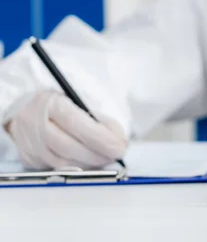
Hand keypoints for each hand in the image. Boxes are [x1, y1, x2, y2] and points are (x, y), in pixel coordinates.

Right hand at [4, 90, 127, 169]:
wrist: (28, 106)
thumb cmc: (61, 100)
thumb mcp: (79, 96)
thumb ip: (97, 115)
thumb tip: (117, 138)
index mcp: (49, 103)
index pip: (77, 124)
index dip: (101, 139)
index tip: (120, 146)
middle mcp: (34, 123)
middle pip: (69, 147)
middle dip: (98, 155)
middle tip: (116, 155)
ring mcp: (28, 143)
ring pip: (62, 163)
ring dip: (89, 164)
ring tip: (105, 158)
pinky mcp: (28, 157)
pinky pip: (55, 168)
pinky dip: (76, 168)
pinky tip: (88, 162)